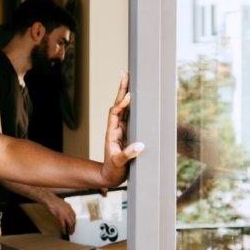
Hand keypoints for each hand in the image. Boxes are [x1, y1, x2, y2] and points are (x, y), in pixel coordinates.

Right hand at [45, 195, 75, 235]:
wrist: (50, 200)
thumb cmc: (54, 201)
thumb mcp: (63, 204)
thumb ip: (66, 209)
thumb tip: (66, 213)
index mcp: (70, 207)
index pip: (74, 216)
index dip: (74, 222)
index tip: (73, 225)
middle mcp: (69, 211)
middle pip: (73, 221)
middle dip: (73, 227)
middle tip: (72, 231)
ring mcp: (65, 214)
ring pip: (70, 223)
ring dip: (70, 229)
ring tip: (69, 232)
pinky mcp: (60, 217)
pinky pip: (63, 225)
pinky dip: (64, 229)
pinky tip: (64, 232)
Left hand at [100, 72, 143, 187]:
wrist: (110, 176)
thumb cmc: (113, 170)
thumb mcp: (119, 163)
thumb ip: (127, 155)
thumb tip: (140, 146)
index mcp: (112, 132)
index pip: (115, 113)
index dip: (121, 104)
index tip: (129, 96)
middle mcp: (116, 127)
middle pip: (118, 104)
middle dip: (122, 89)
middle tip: (125, 73)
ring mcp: (121, 128)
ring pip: (124, 107)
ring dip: (126, 93)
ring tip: (129, 78)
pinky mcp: (127, 132)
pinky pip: (129, 115)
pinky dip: (132, 104)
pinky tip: (135, 95)